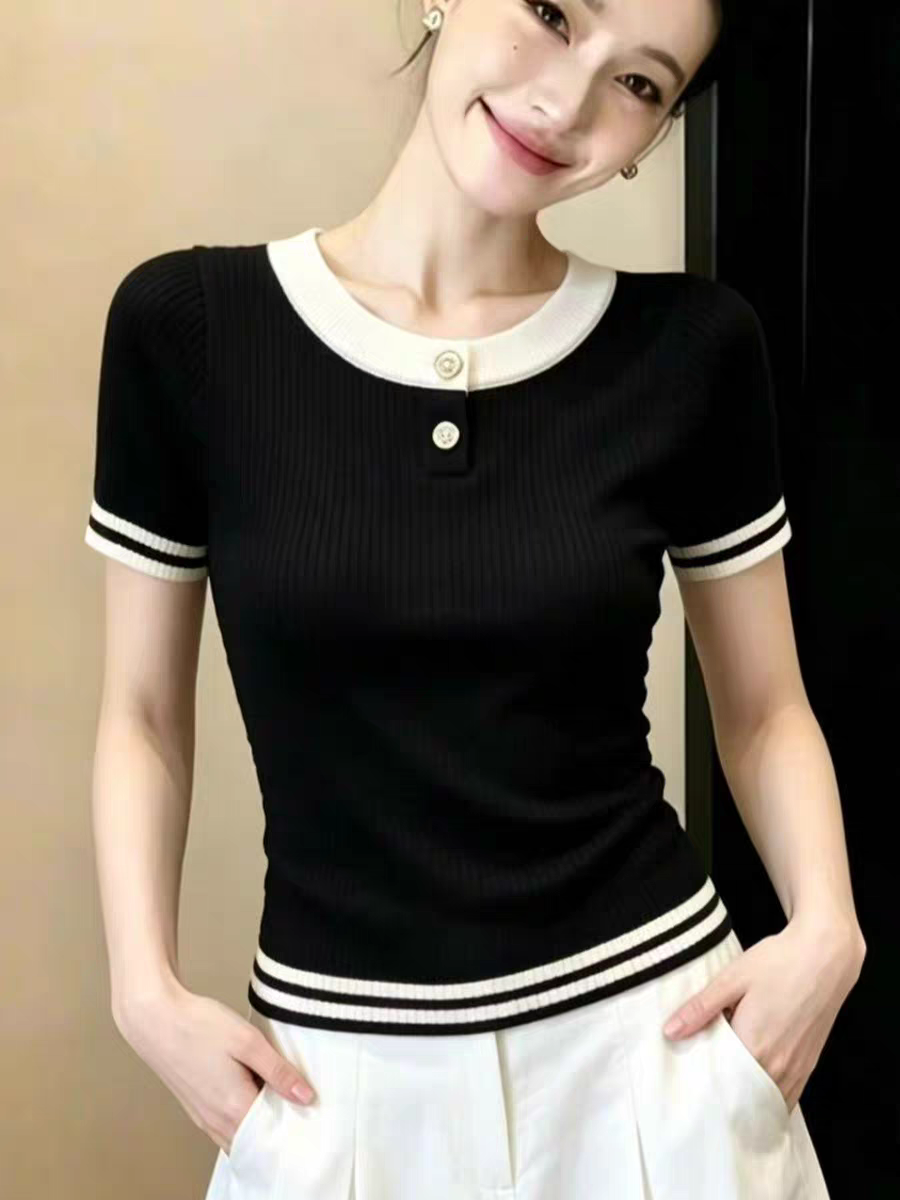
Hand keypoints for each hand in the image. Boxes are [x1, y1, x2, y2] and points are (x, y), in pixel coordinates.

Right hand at [113, 979, 316, 1153]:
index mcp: (233, 1108)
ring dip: (260, 1126)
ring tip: (280, 1099)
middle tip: (301, 1109)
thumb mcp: (248, 1042)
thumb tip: (307, 1097)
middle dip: (279, 1132)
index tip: (313, 1117)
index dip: (295, 1130)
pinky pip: (225, 1125)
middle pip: (256, 1142)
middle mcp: (216, 1121)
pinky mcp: (195, 1106)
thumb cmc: (199, 1026)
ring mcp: (202, 1117)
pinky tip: (253, 1093)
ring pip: (239, 1136)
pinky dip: (243, 1119)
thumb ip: (278, 1072)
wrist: (155, 1018)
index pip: (273, 1137)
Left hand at [661, 919, 865, 1112]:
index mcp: (754, 1046)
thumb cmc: (778, 962)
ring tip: (725, 1086)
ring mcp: (797, 1068)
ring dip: (747, 1099)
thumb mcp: (732, 979)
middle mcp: (779, 1066)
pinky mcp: (810, 1064)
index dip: (702, 1084)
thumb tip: (670, 1032)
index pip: (720, 1082)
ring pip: (766, 1099)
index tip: (688, 1079)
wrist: (826, 956)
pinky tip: (755, 1085)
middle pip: (743, 1096)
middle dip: (723, 1094)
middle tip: (702, 1083)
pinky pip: (787, 1094)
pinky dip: (769, 1096)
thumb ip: (701, 1008)